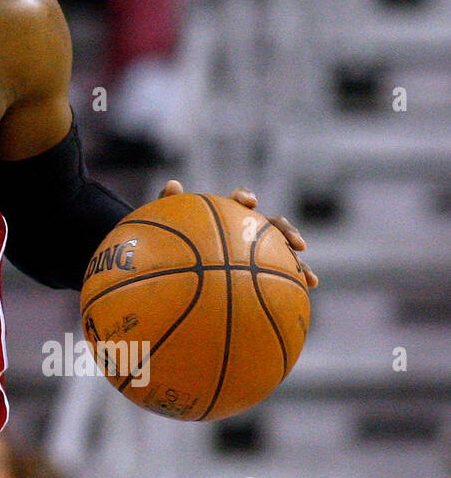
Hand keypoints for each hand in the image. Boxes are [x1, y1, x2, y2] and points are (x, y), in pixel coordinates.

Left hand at [159, 180, 318, 288]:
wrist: (176, 260)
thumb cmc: (172, 239)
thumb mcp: (167, 224)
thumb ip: (169, 204)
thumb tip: (173, 184)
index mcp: (227, 214)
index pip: (239, 201)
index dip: (245, 197)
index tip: (249, 203)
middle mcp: (247, 229)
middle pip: (272, 225)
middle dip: (286, 232)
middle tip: (298, 243)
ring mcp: (256, 250)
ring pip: (283, 254)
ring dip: (299, 264)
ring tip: (310, 279)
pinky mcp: (258, 271)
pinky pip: (277, 278)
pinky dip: (292, 284)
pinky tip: (305, 293)